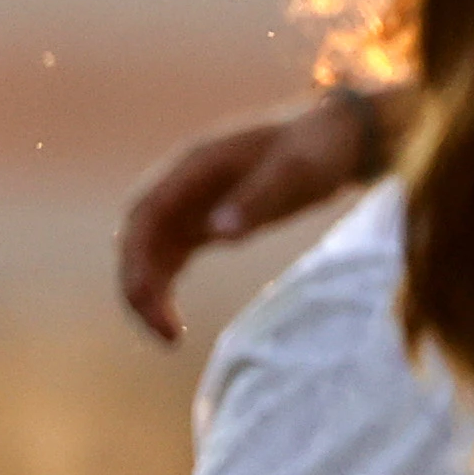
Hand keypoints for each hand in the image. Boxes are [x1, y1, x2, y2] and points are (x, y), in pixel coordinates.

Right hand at [114, 91, 381, 340]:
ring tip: (168, 338)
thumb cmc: (317, 150)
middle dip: (138, 285)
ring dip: (147, 291)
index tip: (151, 302)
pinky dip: (164, 286)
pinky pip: (170, 256)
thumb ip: (259, 199)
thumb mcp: (297, 172)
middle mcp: (180, 183)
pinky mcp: (205, 220)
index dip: (139, 260)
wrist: (336, 136)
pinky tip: (173, 322)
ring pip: (148, 250)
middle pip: (137, 238)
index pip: (144, 216)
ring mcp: (189, 202)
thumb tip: (218, 234)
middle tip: (164, 335)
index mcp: (193, 167)